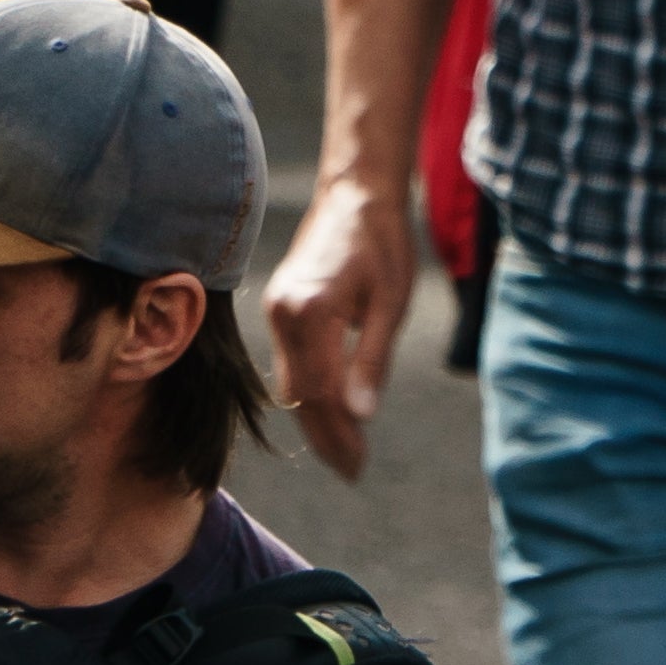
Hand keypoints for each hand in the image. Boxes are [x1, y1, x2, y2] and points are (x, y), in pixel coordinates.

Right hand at [260, 168, 416, 483]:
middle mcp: (282, 315)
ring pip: (292, 382)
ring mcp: (274, 311)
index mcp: (309, 313)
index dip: (338, 435)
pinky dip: (309, 390)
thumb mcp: (390, 303)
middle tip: (353, 471)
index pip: (320, 393)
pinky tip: (330, 409)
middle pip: (301, 395)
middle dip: (326, 436)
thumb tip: (361, 416)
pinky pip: (290, 362)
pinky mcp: (278, 307)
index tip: (357, 466)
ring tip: (346, 451)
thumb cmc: (382, 243)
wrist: (355, 193)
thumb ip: (371, 360)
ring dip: (316, 418)